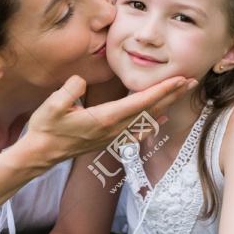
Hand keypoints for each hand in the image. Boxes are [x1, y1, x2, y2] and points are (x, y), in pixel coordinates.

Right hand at [19, 74, 196, 164]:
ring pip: (147, 119)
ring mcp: (113, 136)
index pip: (140, 102)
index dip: (161, 90)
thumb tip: (80, 80)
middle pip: (150, 110)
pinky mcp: (110, 139)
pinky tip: (162, 118)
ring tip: (182, 94)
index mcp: (105, 118)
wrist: (41, 153)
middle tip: (192, 81)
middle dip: (172, 94)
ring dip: (166, 105)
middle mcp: (114, 129)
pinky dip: (153, 122)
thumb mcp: (52, 106)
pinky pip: (138, 130)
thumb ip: (68, 91)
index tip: (179, 80)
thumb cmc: (46, 128)